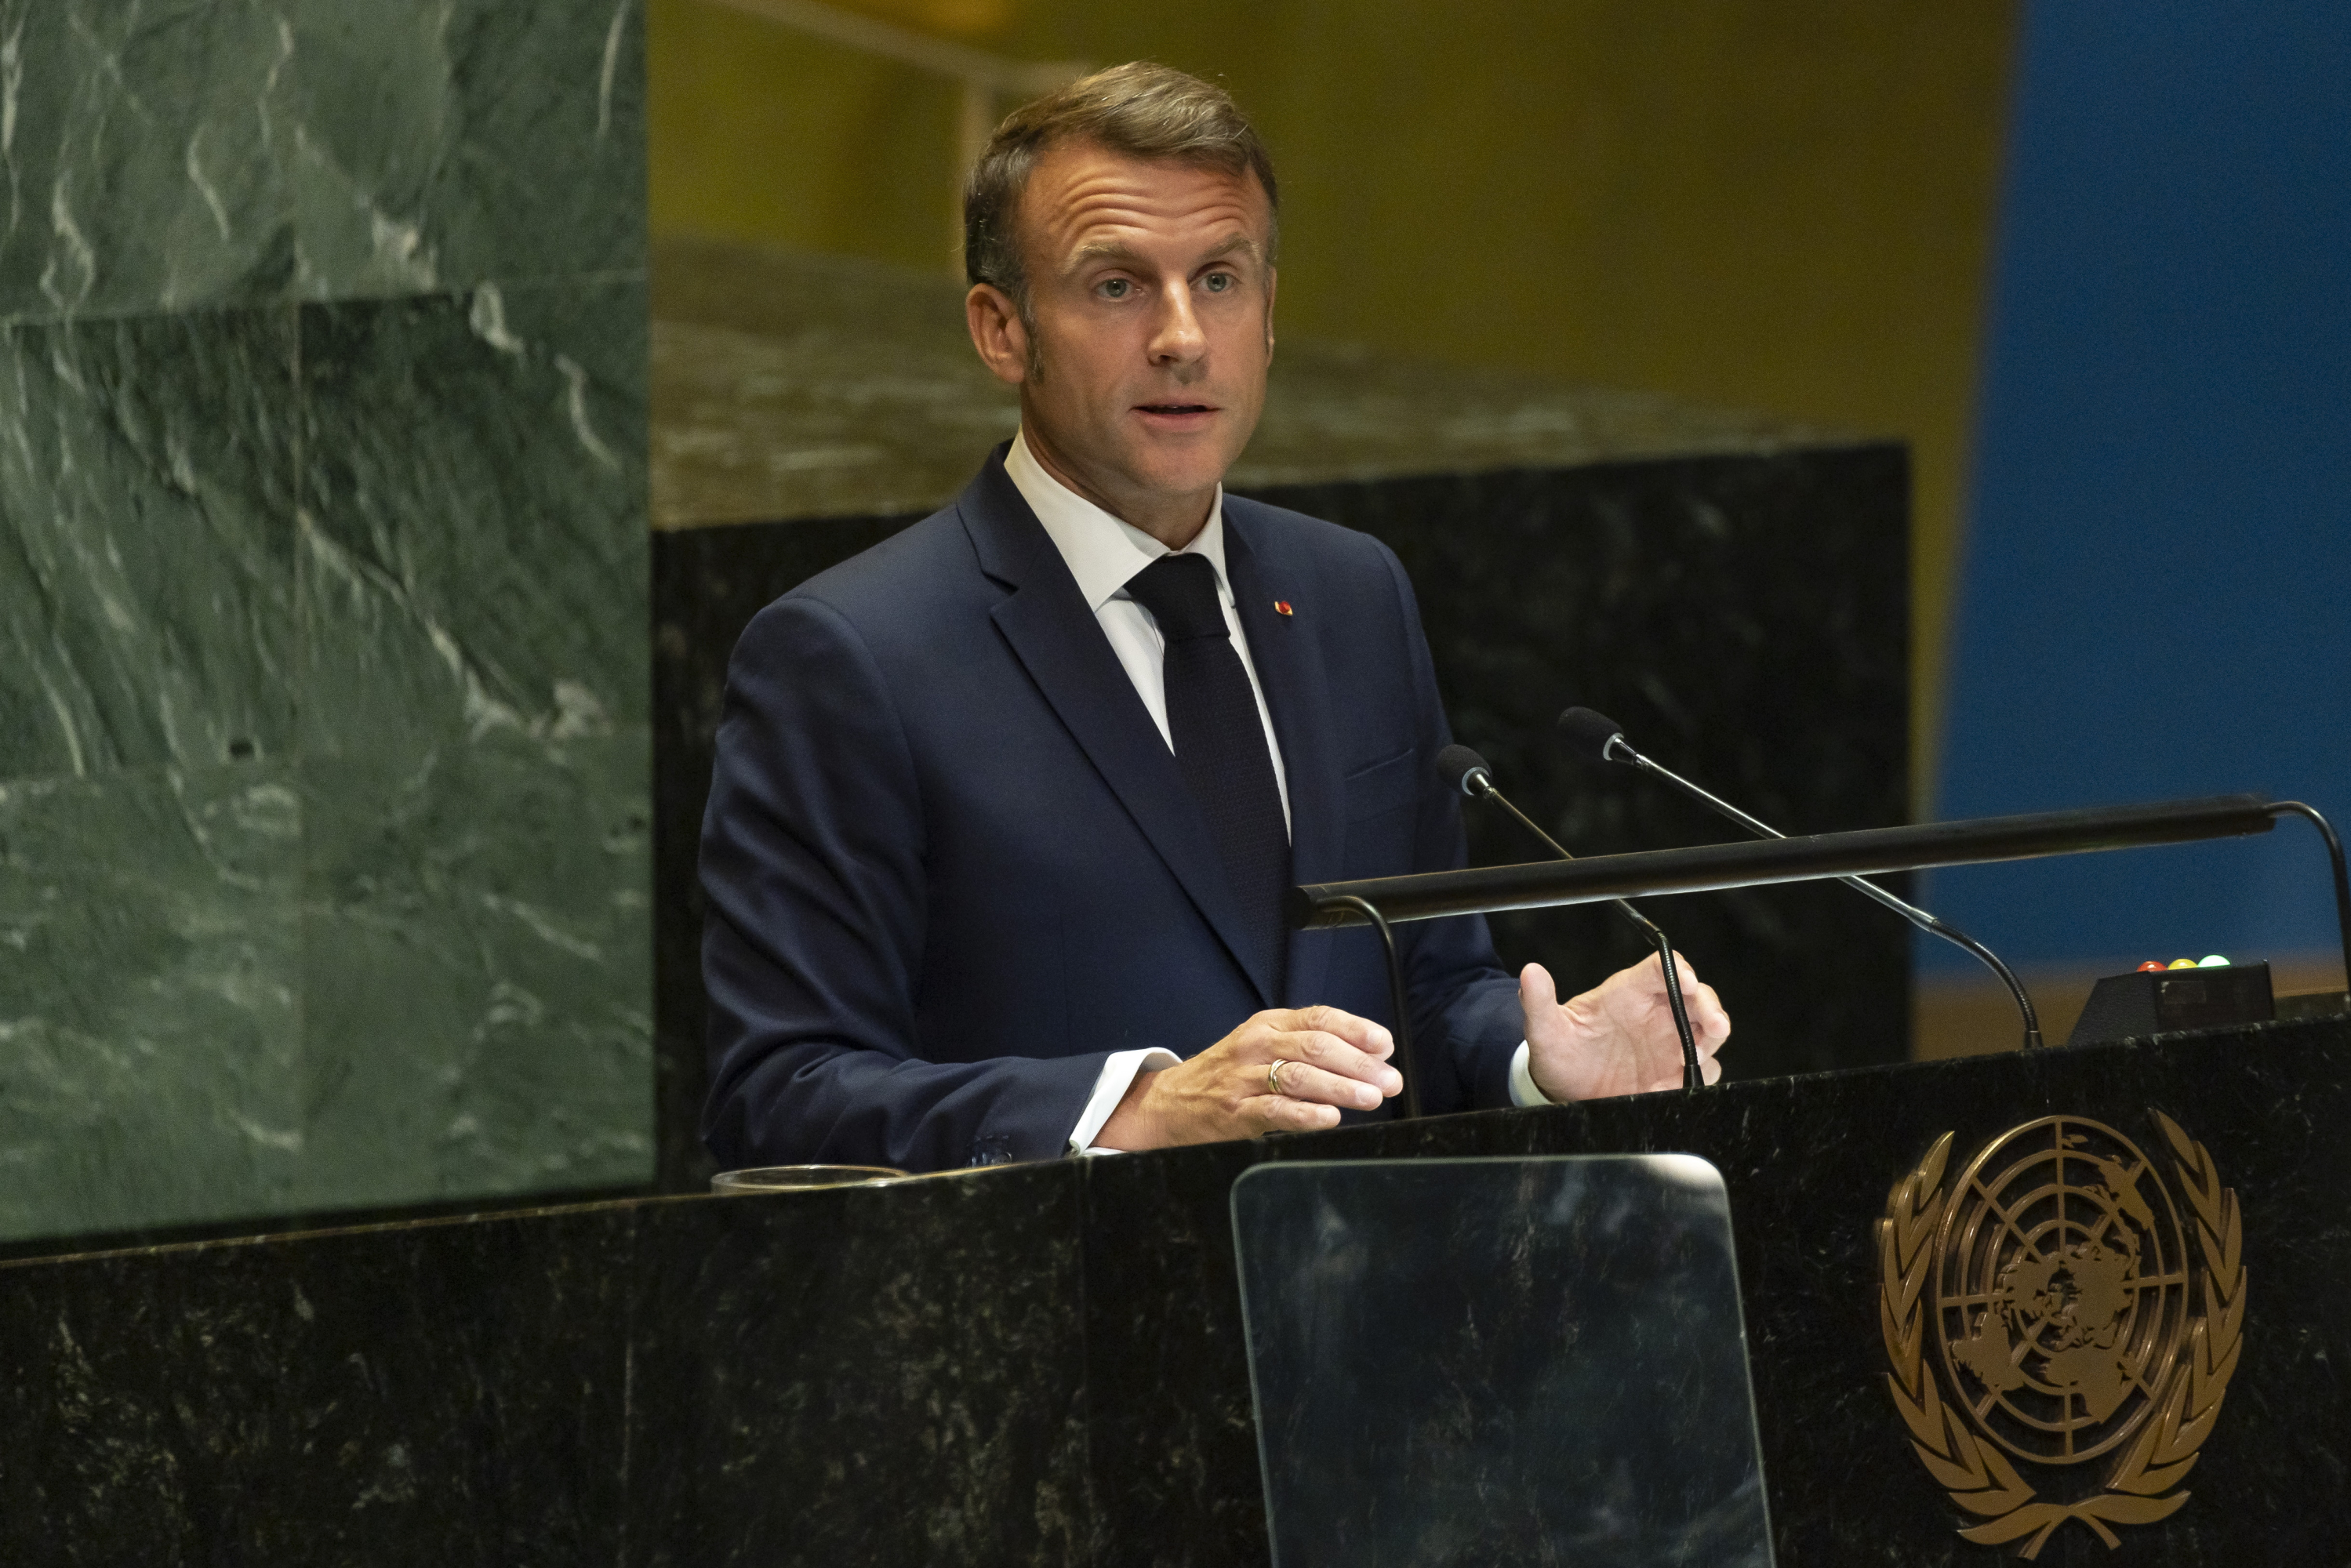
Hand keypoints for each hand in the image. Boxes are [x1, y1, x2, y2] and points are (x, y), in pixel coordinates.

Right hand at [1095, 1005, 1403, 1150]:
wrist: (1169, 1103)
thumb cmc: (1227, 1076)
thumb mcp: (1262, 1048)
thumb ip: (1307, 1048)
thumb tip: (1369, 1058)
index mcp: (1268, 1024)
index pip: (1319, 1018)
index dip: (1357, 1029)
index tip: (1385, 1045)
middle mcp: (1257, 1044)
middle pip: (1315, 1046)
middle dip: (1359, 1063)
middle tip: (1389, 1080)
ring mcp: (1243, 1078)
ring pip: (1299, 1076)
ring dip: (1341, 1087)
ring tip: (1371, 1098)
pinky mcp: (1234, 1111)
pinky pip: (1275, 1111)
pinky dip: (1305, 1114)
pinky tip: (1329, 1118)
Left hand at [1522, 951, 1729, 1101]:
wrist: (1562, 1089)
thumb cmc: (1559, 1051)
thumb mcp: (1545, 1029)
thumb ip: (1539, 1002)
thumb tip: (1530, 972)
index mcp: (1629, 993)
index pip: (1662, 969)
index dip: (1680, 971)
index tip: (1687, 982)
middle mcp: (1656, 1014)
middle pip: (1698, 998)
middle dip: (1711, 1008)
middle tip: (1713, 1025)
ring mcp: (1669, 1045)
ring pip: (1708, 1034)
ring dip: (1711, 1042)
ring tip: (1696, 1056)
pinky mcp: (1674, 1075)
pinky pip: (1701, 1072)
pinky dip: (1699, 1077)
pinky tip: (1679, 1085)